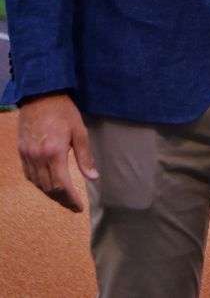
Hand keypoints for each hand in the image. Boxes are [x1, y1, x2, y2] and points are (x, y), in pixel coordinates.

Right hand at [17, 92, 98, 211]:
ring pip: (37, 184)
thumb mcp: (80, 132)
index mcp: (54, 153)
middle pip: (48, 188)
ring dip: (50, 193)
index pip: (61, 185)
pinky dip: (39, 183)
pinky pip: (29, 175)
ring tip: (64, 197)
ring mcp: (27, 155)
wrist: (40, 96)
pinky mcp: (21, 152)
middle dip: (62, 199)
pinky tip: (48, 184)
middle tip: (73, 205)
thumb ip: (85, 156)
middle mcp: (37, 158)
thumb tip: (93, 177)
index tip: (79, 207)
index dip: (70, 198)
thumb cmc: (64, 112)